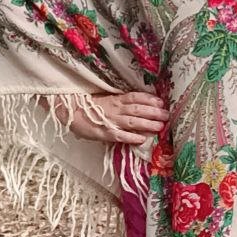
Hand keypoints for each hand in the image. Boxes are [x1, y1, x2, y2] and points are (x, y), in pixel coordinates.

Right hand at [50, 92, 168, 145]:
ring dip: (147, 124)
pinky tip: (142, 139)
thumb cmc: (88, 106)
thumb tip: (140, 103)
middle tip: (167, 115)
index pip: (135, 96)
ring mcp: (110, 120)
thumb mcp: (105, 98)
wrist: (69, 112)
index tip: (161, 102)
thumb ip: (120, 101)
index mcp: (115, 98)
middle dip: (153, 112)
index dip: (149, 99)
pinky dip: (131, 137)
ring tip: (160, 126)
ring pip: (132, 121)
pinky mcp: (104, 133)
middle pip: (138, 109)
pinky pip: (119, 135)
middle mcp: (115, 108)